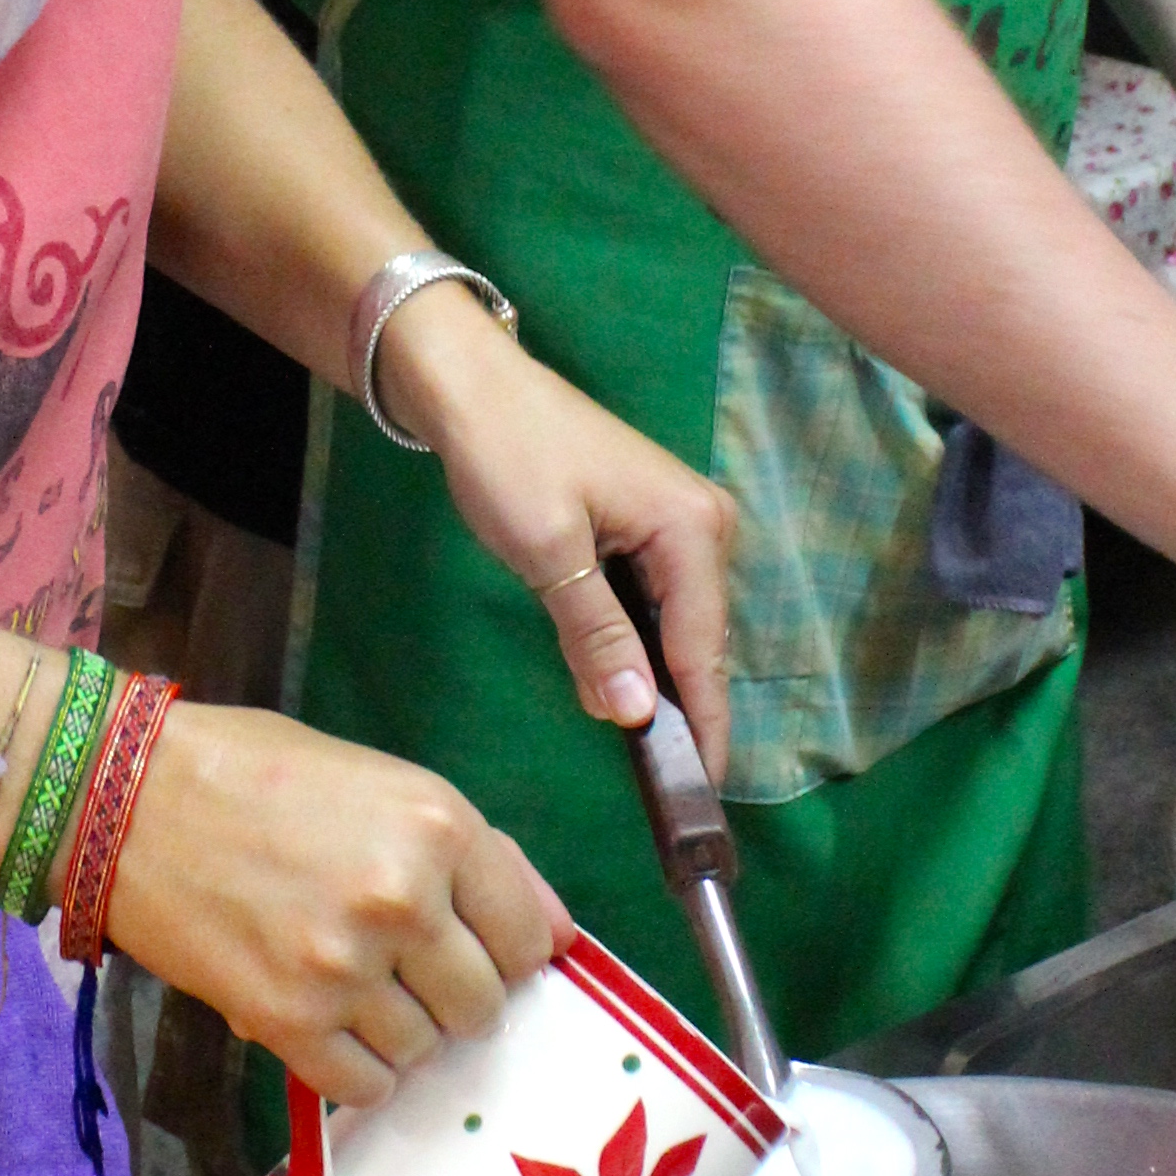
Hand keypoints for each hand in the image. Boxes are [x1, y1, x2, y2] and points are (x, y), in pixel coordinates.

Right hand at [105, 699, 569, 1110]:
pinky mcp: (286, 1021)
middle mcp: (403, 901)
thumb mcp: (385, 783)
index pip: (530, 938)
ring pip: (426, 1049)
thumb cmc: (256, 775)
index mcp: (437, 826)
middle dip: (452, 994)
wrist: (121, 797)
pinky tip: (327, 1023)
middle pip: (484, 1004)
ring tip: (349, 983)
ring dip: (399, 1030)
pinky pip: (365, 1086)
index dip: (504, 949)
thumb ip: (475, 856)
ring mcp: (345, 968)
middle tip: (402, 967)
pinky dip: (356, 1069)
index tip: (468, 945)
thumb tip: (555, 936)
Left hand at [370, 288, 738, 772]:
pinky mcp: (651, 522)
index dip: (703, 725)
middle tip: (662, 783)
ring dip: (657, 676)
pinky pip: (657, 599)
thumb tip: (635, 714)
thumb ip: (596, 635)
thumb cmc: (506, 456)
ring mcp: (682, 521)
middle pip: (700, 640)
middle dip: (683, 708)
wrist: (470, 383)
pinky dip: (639, 640)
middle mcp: (706, 524)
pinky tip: (618, 677)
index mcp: (693, 530)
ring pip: (678, 623)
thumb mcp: (547, 553)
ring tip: (645, 748)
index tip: (700, 792)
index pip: (705, 652)